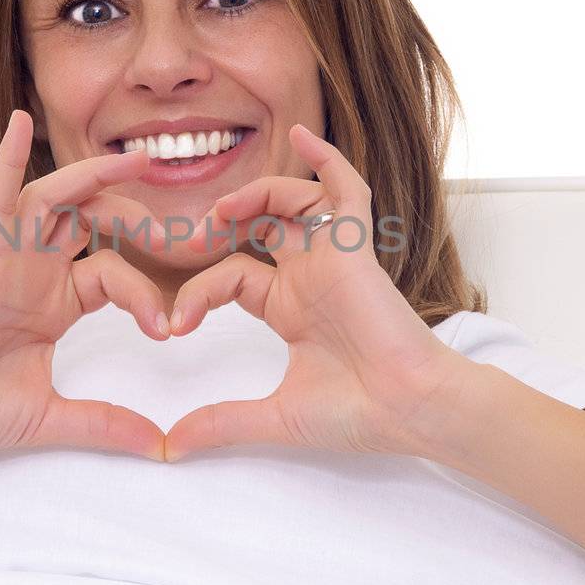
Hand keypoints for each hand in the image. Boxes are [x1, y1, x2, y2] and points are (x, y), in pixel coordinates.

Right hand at [0, 109, 172, 460]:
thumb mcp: (53, 416)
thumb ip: (106, 424)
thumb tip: (161, 449)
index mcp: (55, 300)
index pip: (115, 275)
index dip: (147, 295)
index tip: (166, 332)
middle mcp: (35, 269)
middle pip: (94, 221)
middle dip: (137, 220)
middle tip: (180, 235)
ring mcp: (8, 258)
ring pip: (55, 199)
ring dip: (94, 176)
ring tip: (137, 160)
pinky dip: (6, 160)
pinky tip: (19, 123)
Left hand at [162, 124, 474, 461]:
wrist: (412, 412)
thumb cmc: (359, 414)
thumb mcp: (275, 416)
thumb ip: (223, 422)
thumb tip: (173, 447)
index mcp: (290, 306)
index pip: (232, 275)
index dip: (198, 293)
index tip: (175, 328)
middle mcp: (310, 274)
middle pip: (260, 224)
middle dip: (221, 222)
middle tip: (186, 235)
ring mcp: (334, 258)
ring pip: (293, 201)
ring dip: (255, 195)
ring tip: (220, 212)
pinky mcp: (358, 249)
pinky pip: (347, 191)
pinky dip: (328, 161)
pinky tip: (302, 137)